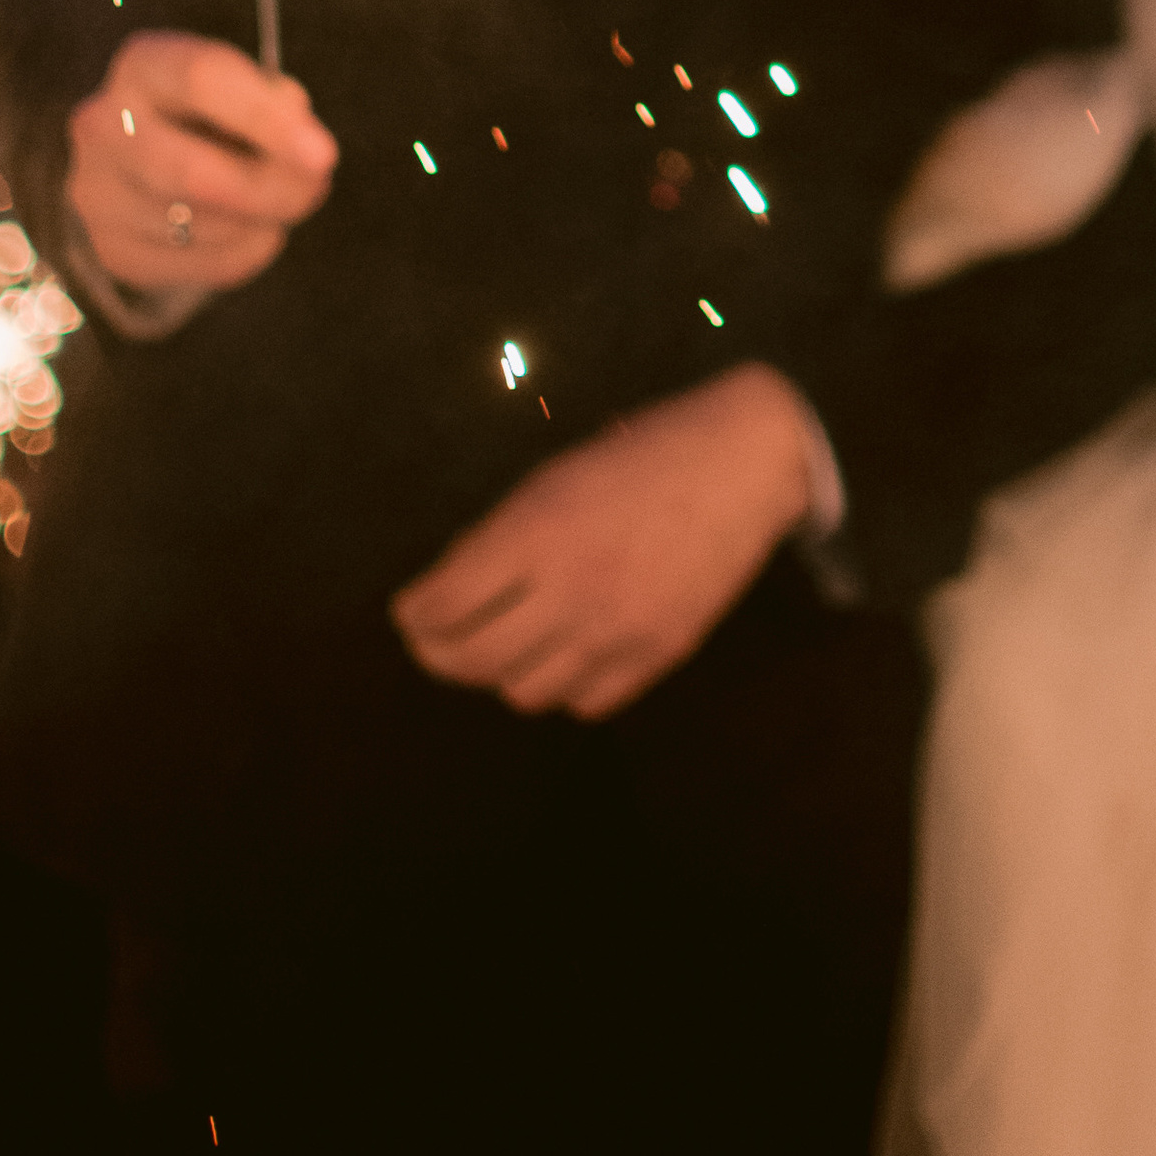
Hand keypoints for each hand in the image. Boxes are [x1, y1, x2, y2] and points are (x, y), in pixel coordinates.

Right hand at [66, 30, 336, 297]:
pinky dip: (241, 253)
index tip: (324, 155)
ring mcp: (96, 190)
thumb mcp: (247, 86)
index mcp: (145, 65)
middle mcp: (102, 124)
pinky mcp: (109, 245)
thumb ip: (277, 104)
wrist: (150, 157)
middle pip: (188, 172)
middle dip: (267, 189)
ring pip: (192, 225)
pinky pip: (190, 265)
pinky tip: (255, 231)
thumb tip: (301, 153)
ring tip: (284, 201)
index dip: (265, 120)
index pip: (202, 82)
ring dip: (259, 220)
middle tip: (318, 188)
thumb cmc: (217, 111)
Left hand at [390, 366, 817, 720]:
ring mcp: (617, 629)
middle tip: (436, 642)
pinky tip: (564, 655)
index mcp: (537, 531)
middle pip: (473, 661)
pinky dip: (564, 686)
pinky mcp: (658, 654)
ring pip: (524, 693)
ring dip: (502, 672)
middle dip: (440, 655)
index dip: (415, 616)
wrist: (746, 461)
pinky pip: (586, 703)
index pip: (445, 604)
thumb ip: (502, 533)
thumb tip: (449, 586)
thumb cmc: (644, 452)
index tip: (409, 613)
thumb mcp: (556, 476)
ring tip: (505, 647)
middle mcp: (571, 589)